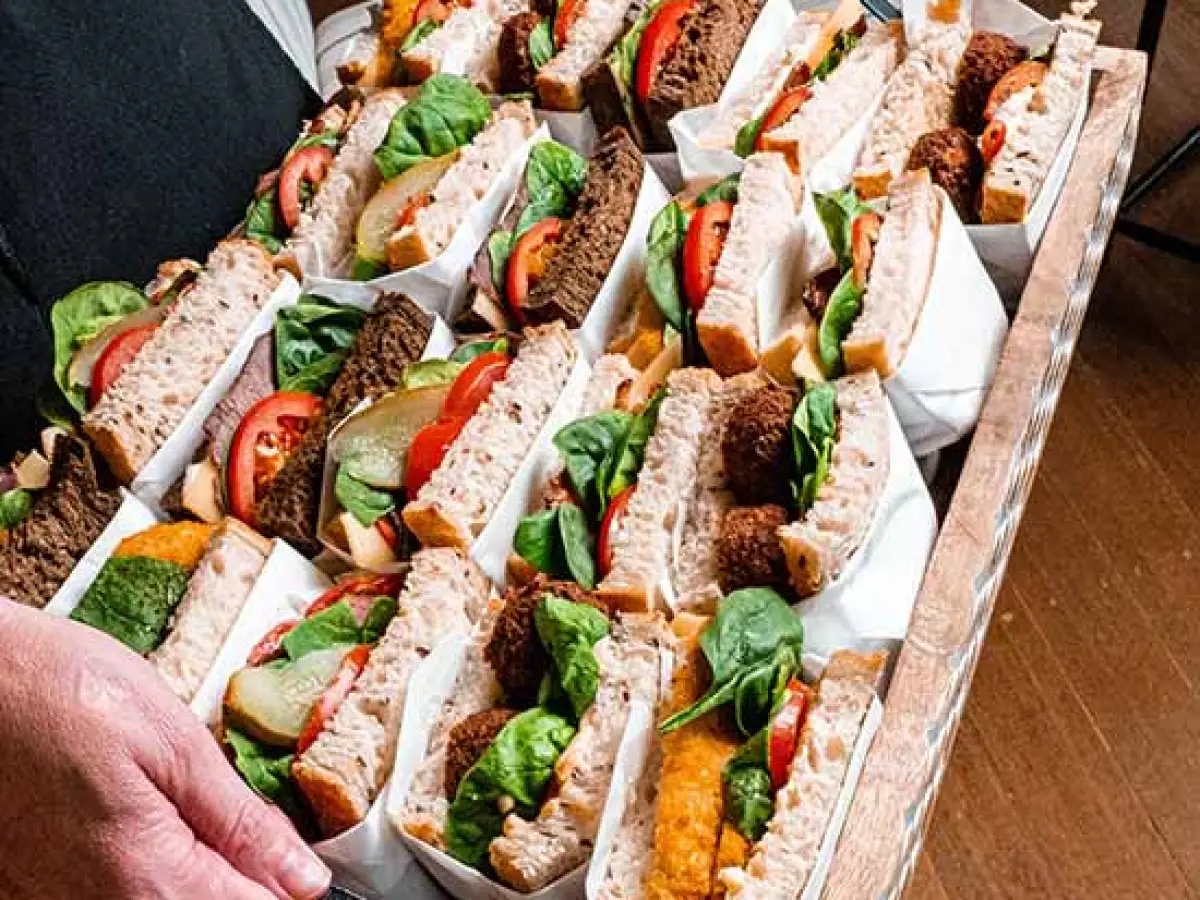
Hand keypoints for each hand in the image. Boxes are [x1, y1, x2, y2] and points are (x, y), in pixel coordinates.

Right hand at [0, 599, 331, 898]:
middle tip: (251, 817)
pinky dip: (158, 866)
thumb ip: (239, 820)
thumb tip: (303, 878)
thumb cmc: (60, 690)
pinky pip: (127, 893)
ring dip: (206, 869)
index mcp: (151, 878)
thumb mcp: (171, 740)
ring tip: (193, 806)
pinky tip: (155, 817)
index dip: (291, 877)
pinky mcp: (43, 890)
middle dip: (250, 874)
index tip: (304, 850)